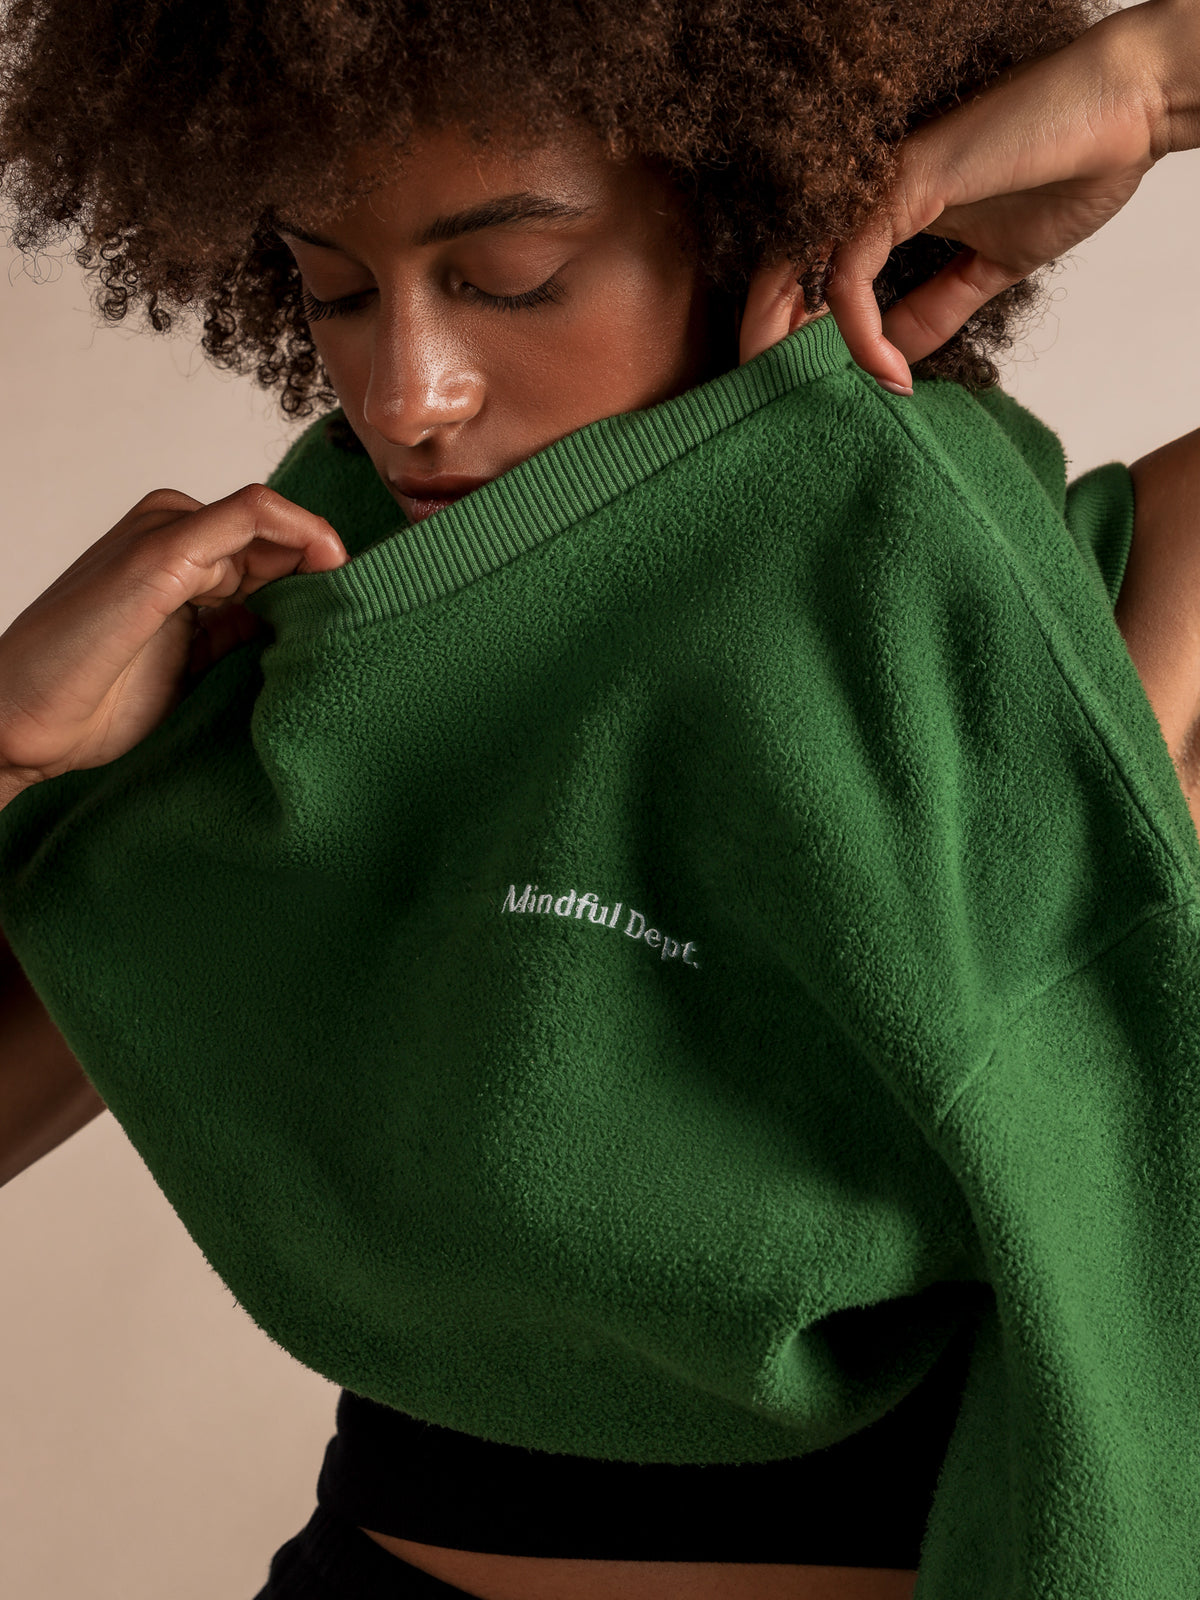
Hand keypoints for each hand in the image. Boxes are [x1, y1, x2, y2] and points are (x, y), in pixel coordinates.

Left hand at [0, 483, 345, 801]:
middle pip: (276, 552)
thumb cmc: (68, 648)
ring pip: (272, 595)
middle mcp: (186, 557)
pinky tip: (299, 659)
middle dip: (314, 575)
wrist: (21, 723)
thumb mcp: (156, 568)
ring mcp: (193, 607)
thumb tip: (306, 529)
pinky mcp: (197, 654)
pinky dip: (283, 644)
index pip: (265, 514)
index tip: (345, 578)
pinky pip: (257, 636)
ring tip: (330, 638)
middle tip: (346, 615)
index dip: (312, 537)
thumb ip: (229, 532)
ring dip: (303, 610)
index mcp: (174, 525)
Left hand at [740, 0, 1199, 384]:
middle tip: (783, 414)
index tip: (818, 397)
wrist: (1124, 118)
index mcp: (887, 210)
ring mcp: (881, 186)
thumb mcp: (990, 267)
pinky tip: (889, 374)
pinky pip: (851, 269)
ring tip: (817, 404)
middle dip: (768, 345)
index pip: (816, 278)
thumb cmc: (1067, 171)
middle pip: (785, 274)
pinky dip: (858, 330)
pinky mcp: (902, 184)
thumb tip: (896, 364)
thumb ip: (938, 309)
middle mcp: (870, 195)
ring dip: (794, 345)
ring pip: (799, 271)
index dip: (799, 336)